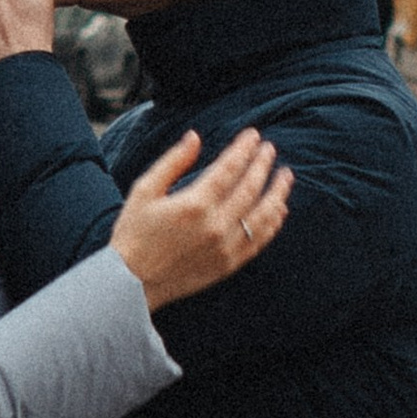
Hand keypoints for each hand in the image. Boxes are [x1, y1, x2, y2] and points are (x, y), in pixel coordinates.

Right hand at [110, 127, 292, 311]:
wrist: (130, 282)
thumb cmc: (133, 233)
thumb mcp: (145, 190)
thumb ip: (173, 162)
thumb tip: (195, 137)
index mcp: (194, 204)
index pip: (230, 168)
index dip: (244, 149)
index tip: (253, 135)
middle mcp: (215, 226)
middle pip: (250, 188)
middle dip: (262, 164)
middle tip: (270, 149)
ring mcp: (225, 247)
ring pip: (263, 215)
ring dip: (278, 192)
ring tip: (286, 176)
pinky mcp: (228, 265)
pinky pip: (259, 241)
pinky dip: (273, 223)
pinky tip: (279, 210)